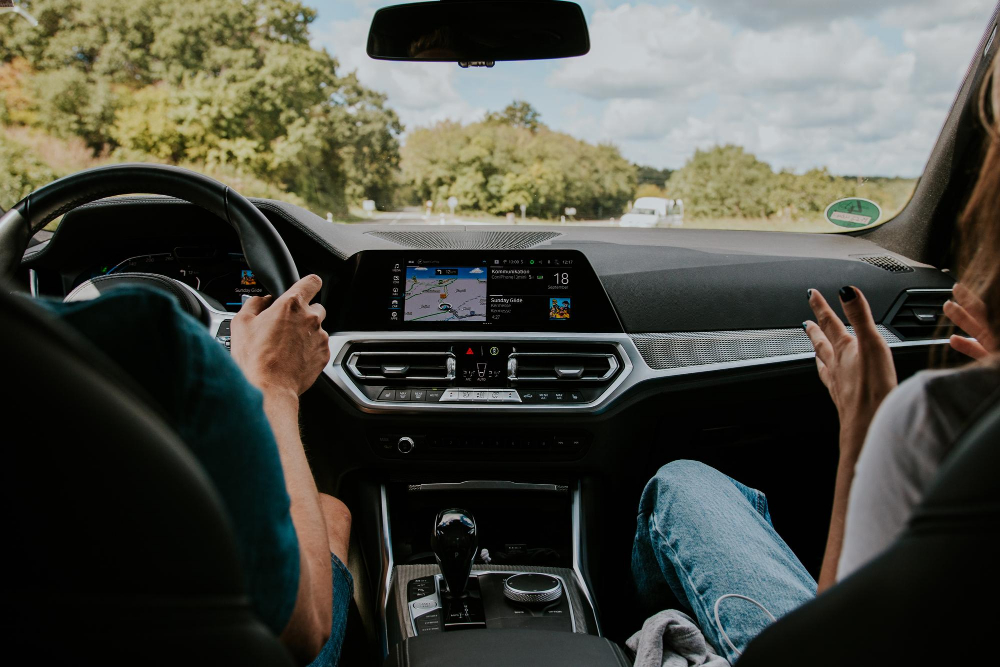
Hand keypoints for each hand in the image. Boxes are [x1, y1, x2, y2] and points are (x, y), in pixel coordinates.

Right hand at [231, 274, 329, 396]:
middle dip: (303, 313)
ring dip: (305, 333)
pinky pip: (319, 346)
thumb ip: (254, 304)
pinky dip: (310, 350)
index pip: (312, 282)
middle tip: (286, 326)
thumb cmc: (254, 358)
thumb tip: (262, 300)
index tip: (304, 289)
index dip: (308, 284)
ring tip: (286, 347)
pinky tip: (293, 358)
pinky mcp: (324, 354)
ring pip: (317, 328)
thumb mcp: (241, 323)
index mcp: (291, 305)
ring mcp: (320, 337)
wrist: (269, 388)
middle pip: (315, 307)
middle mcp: (310, 318)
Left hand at [804, 286, 896, 460]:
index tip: (811, 294)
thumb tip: (846, 291)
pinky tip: (830, 379)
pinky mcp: (844, 399)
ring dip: (819, 352)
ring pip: (823, 363)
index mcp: (844, 350)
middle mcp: (837, 365)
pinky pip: (830, 381)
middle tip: (806, 321)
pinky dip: (828, 374)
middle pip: (822, 343)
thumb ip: (859, 316)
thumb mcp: (871, 343)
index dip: (821, 307)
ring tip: (814, 348)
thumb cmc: (872, 388)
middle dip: (816, 329)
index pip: (829, 323)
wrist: (868, 425)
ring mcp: (838, 383)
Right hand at [943, 282, 994, 359]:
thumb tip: (970, 314)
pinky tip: (953, 339)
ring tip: (947, 307)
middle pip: (982, 313)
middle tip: (956, 288)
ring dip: (961, 318)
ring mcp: (995, 345)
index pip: (987, 306)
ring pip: (978, 329)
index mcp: (999, 322)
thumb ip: (981, 313)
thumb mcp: (994, 323)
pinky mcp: (991, 359)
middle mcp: (998, 330)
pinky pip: (977, 350)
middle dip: (967, 300)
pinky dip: (965, 345)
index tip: (962, 285)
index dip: (975, 295)